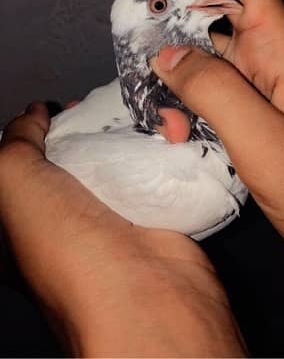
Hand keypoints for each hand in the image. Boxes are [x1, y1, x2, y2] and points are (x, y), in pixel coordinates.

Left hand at [0, 104, 244, 356]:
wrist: (142, 290)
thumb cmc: (64, 241)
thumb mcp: (12, 182)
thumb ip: (16, 140)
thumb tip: (33, 114)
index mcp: (19, 229)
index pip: (23, 171)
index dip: (32, 137)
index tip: (50, 110)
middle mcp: (63, 228)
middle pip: (69, 165)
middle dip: (79, 132)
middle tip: (91, 106)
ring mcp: (109, 225)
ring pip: (110, 167)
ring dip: (118, 139)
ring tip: (126, 110)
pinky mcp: (150, 219)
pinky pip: (146, 176)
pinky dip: (150, 153)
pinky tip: (155, 129)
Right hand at [116, 0, 283, 275]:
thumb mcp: (271, 147)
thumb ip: (216, 94)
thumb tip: (165, 56)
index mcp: (281, 45)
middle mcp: (269, 54)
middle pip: (205, 6)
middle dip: (159, 21)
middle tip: (128, 52)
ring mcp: (259, 83)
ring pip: (198, 51)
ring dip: (167, 75)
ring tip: (162, 118)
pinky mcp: (251, 110)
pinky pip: (204, 88)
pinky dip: (180, 103)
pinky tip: (176, 135)